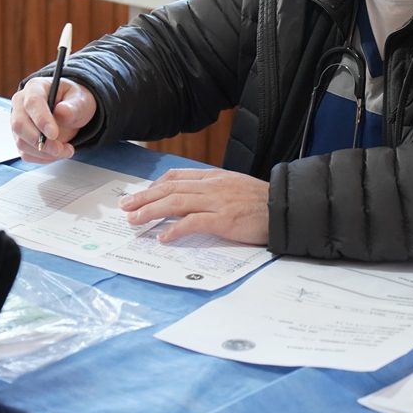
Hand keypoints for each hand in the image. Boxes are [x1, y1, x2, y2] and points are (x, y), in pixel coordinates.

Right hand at [10, 77, 96, 162]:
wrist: (70, 111)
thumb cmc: (73, 101)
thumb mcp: (81, 99)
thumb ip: (74, 106)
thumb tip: (62, 112)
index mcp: (35, 88)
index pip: (32, 103)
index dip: (41, 119)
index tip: (54, 134)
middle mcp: (21, 104)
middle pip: (19, 125)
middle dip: (41, 141)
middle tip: (61, 149)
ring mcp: (18, 123)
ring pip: (22, 142)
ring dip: (45, 152)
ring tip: (65, 150)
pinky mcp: (21, 139)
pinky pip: (26, 154)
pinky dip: (43, 158)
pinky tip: (57, 153)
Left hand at [119, 168, 268, 244]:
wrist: (286, 207)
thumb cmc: (262, 202)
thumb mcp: (235, 186)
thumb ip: (213, 190)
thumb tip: (192, 200)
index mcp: (214, 177)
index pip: (177, 176)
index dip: (155, 185)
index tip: (140, 195)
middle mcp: (212, 186)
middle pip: (170, 188)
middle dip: (144, 197)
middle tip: (125, 207)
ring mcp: (217, 201)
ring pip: (176, 202)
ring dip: (151, 211)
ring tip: (135, 220)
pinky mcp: (224, 219)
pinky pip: (193, 222)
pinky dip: (175, 229)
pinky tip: (163, 237)